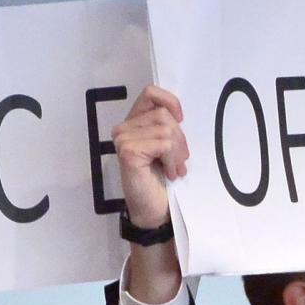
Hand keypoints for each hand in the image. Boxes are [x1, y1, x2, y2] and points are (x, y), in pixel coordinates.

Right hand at [112, 85, 187, 230]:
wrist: (154, 210)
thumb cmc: (160, 180)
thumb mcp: (167, 146)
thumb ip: (167, 126)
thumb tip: (178, 113)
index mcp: (133, 123)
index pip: (151, 93)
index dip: (170, 102)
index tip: (181, 119)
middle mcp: (123, 129)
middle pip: (163, 113)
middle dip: (180, 137)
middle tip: (180, 161)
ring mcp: (123, 140)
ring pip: (166, 128)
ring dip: (177, 152)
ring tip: (174, 168)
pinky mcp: (128, 151)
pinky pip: (164, 143)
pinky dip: (172, 159)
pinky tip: (168, 172)